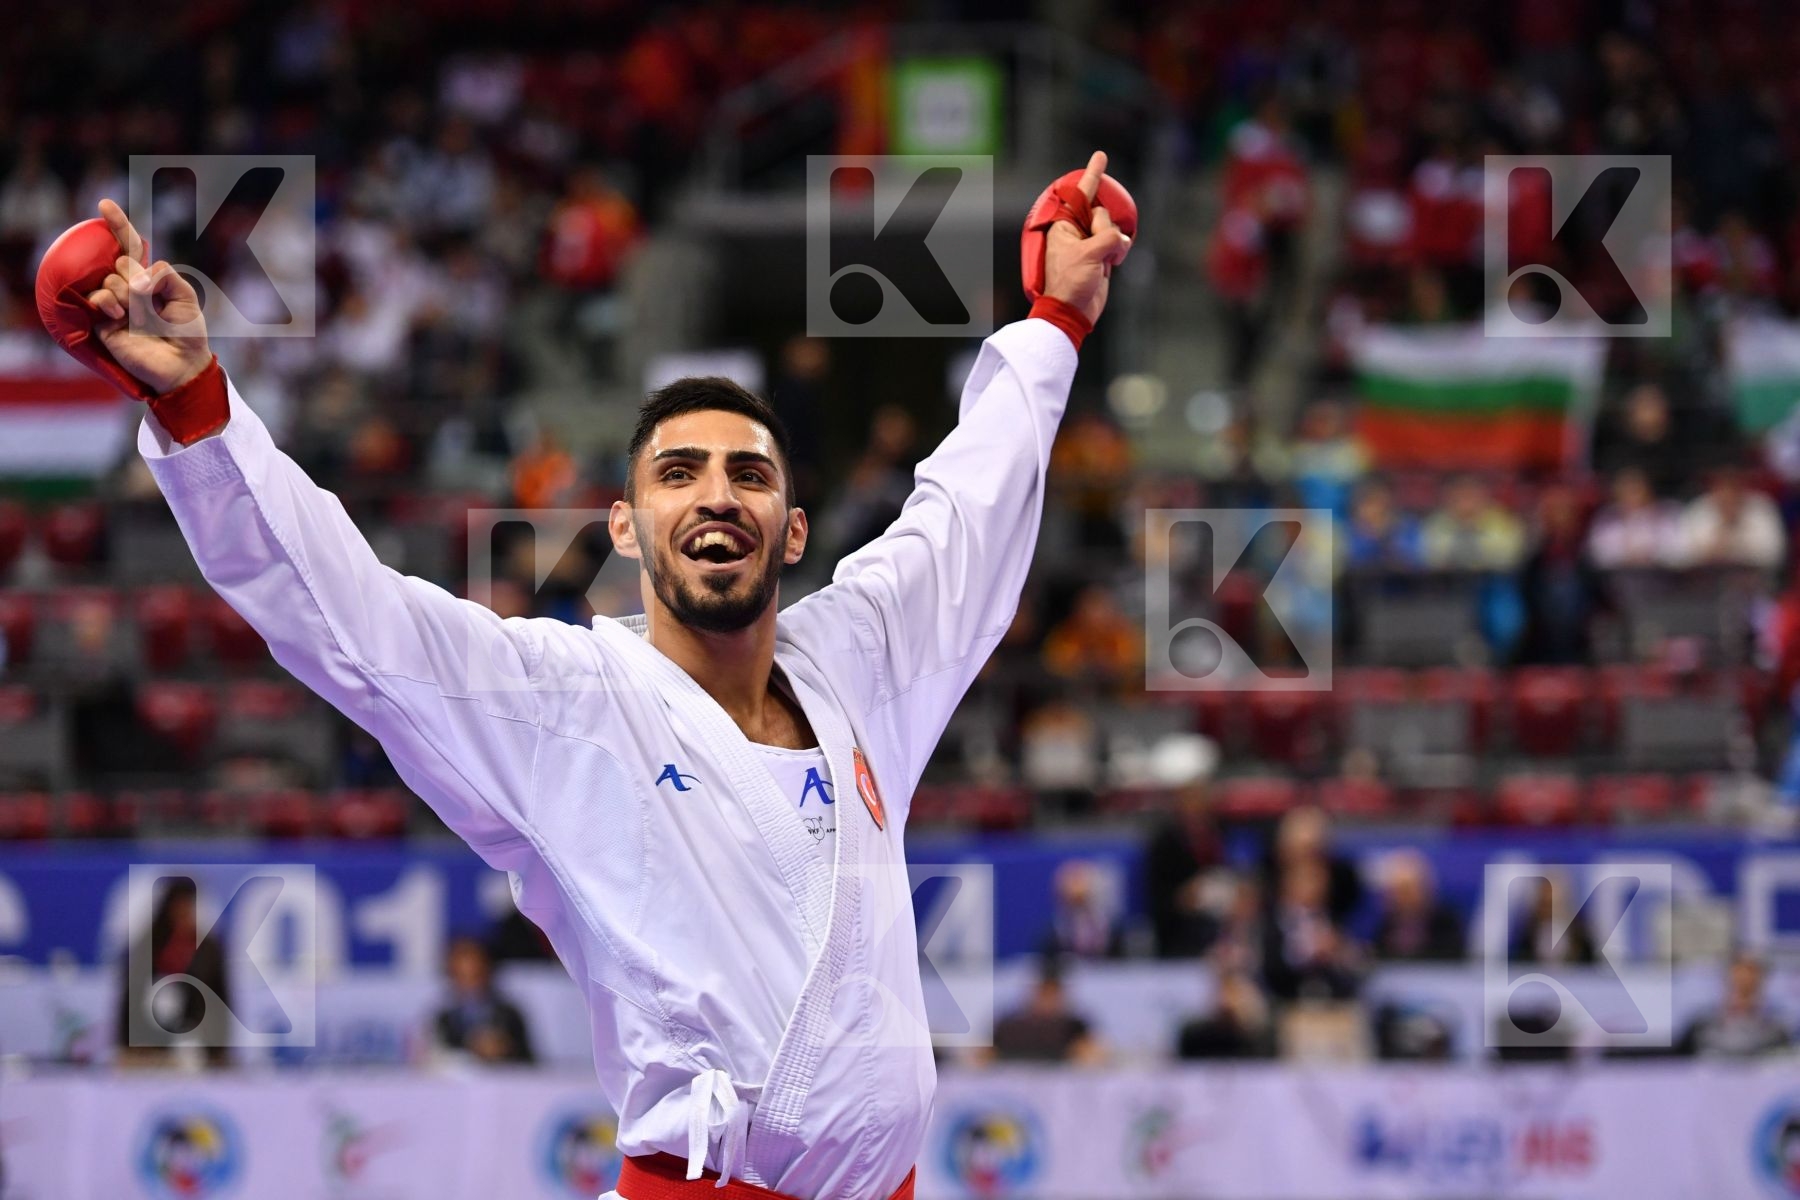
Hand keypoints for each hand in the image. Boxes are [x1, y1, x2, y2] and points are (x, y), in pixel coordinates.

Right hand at [82, 200, 211, 393]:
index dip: (118, 226)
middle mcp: (128, 288)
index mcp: (149, 279)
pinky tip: (119, 315)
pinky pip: (97, 298)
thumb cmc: (187, 332)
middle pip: (121, 263)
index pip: (130, 247)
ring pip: (110, 279)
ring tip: (138, 316)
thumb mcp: (186, 297)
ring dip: (126, 294)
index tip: (104, 204)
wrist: (182, 365)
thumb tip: (136, 279)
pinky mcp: (102, 322)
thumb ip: (166, 276)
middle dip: (136, 276)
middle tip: (149, 299)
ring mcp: (114, 303)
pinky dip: (108, 302)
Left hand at [1042, 151, 1132, 325]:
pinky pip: (1118, 243)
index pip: (1081, 194)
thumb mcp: (1088, 255)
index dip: (1092, 174)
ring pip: (1112, 229)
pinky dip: (1119, 252)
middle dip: (1104, 230)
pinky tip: (1112, 265)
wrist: (1074, 312)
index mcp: (1064, 226)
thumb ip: (1107, 239)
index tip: (1100, 156)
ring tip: (1103, 264)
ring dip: (1114, 245)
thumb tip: (1120, 242)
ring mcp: (1090, 243)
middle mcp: (1076, 231)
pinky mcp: (1101, 255)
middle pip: (1102, 214)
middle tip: (1096, 253)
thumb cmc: (1071, 283)